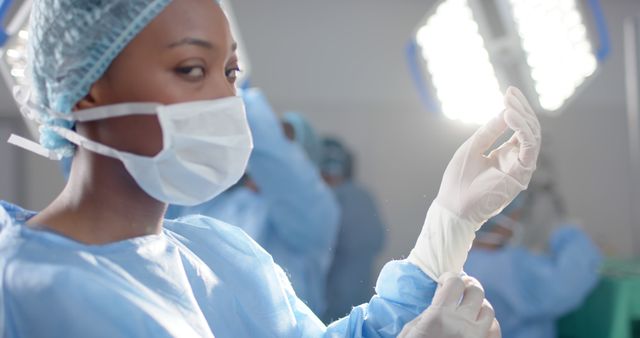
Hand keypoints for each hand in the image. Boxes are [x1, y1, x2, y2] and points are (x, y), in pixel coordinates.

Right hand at [398, 273, 500, 337]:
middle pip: (476, 291)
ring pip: (489, 310)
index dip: (450, 277)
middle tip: (461, 289)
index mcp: (439, 316)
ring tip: (470, 310)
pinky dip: (488, 326)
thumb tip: (441, 301)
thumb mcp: (410, 331)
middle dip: (468, 286)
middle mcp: (462, 324)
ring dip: (479, 307)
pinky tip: (478, 328)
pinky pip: (495, 332)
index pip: (455, 282)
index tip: (445, 281)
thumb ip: (428, 314)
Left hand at [436, 86, 540, 225]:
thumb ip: (490, 131)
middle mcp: (516, 161)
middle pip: (529, 130)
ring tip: (509, 104)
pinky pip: (529, 148)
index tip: (509, 92)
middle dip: (521, 109)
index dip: (516, 109)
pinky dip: (522, 130)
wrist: (453, 205)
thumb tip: (505, 111)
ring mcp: (520, 168)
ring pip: (532, 137)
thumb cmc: (459, 180)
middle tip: (510, 93)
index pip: (519, 129)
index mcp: (505, 155)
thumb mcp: (473, 147)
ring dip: (522, 117)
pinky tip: (510, 116)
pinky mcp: (521, 175)